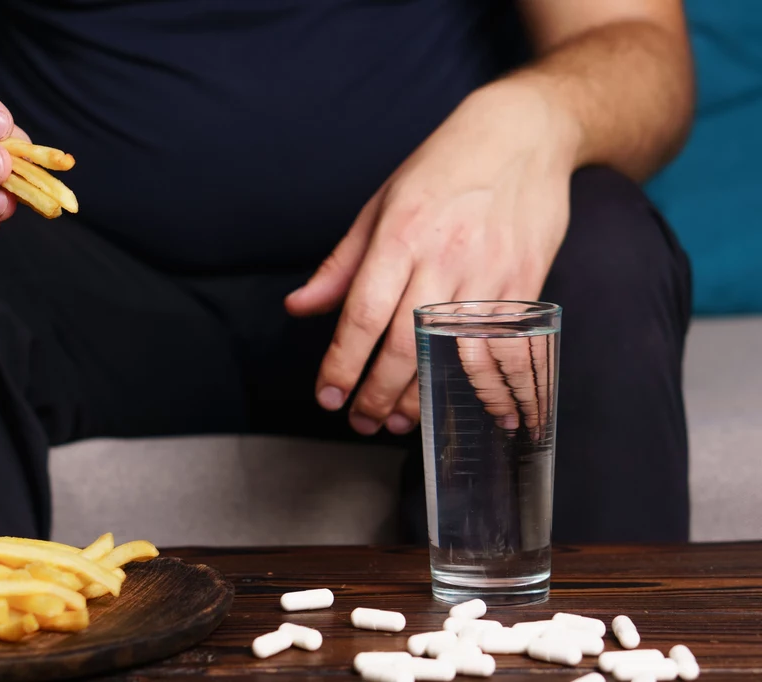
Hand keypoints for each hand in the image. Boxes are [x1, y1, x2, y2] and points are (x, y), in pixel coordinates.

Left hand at [285, 80, 578, 434]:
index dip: (342, 363)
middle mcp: (445, 257)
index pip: (363, 314)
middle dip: (376, 393)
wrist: (523, 135)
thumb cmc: (443, 168)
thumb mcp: (381, 204)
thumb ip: (341, 264)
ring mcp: (490, 273)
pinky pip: (500, 349)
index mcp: (401, 234)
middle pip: (405, 344)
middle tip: (358, 421)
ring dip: (422, 398)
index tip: (327, 396)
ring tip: (397, 423)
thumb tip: (299, 307)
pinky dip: (481, 386)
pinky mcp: (527, 284)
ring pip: (452, 354)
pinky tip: (463, 408)